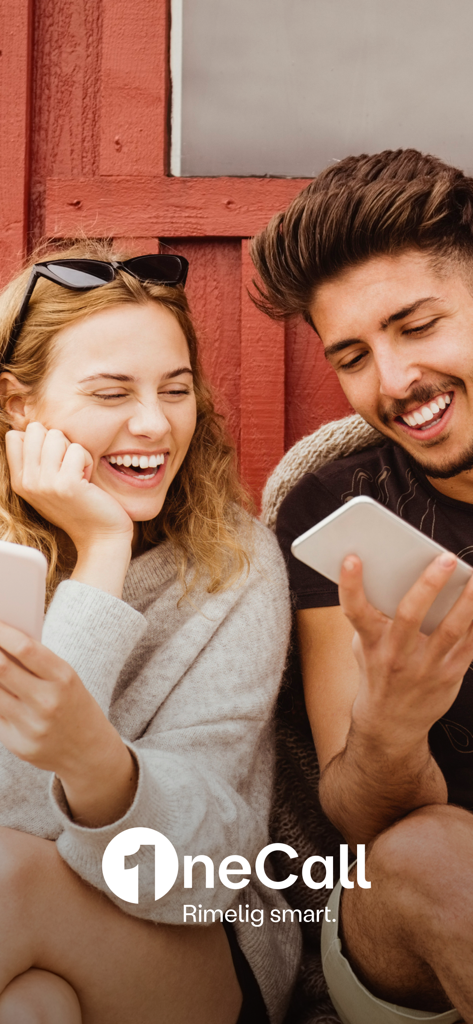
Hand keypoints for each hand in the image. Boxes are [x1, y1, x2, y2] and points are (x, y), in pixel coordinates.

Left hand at [0, 622, 136, 825]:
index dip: (2, 632)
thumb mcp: (65, 679)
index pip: (25, 648)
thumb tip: (0, 642)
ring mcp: (31, 726)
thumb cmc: (72, 704)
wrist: (88, 751)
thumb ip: (34, 663)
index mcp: (63, 678)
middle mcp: (47, 702)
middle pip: (1, 668)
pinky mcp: (17, 744)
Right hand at [6, 423, 133, 553]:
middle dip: (58, 441)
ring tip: (78, 473)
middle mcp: (26, 483)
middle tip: (68, 466)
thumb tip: (33, 428)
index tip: (54, 462)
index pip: (14, 436)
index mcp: (18, 481)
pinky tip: (87, 480)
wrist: (99, 536)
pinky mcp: (66, 484)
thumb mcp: (46, 485)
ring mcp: (44, 484)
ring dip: (74, 450)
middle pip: (35, 430)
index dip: (40, 440)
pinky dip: (87, 460)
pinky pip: (77, 449)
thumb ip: (35, 461)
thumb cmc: (78, 506)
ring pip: (56, 435)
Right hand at [339, 551, 472, 753]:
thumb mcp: (365, 646)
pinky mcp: (449, 676)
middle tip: (447, 558)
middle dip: (429, 584)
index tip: (351, 558)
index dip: (350, 585)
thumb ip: (376, 615)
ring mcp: (424, 668)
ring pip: (450, 630)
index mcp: (370, 642)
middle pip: (410, 615)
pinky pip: (470, 644)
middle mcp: (395, 655)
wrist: (390, 724)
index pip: (355, 611)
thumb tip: (395, 573)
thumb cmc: (378, 671)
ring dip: (467, 601)